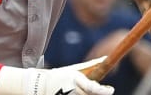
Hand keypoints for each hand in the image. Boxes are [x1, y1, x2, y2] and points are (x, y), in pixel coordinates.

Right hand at [0, 57, 114, 94]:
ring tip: (84, 90)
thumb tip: (105, 59)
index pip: (91, 88)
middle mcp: (71, 91)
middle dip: (98, 94)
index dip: (103, 91)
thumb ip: (91, 65)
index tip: (111, 90)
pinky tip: (79, 94)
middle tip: (105, 91)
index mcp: (74, 79)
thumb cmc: (60, 75)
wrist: (39, 86)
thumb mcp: (75, 69)